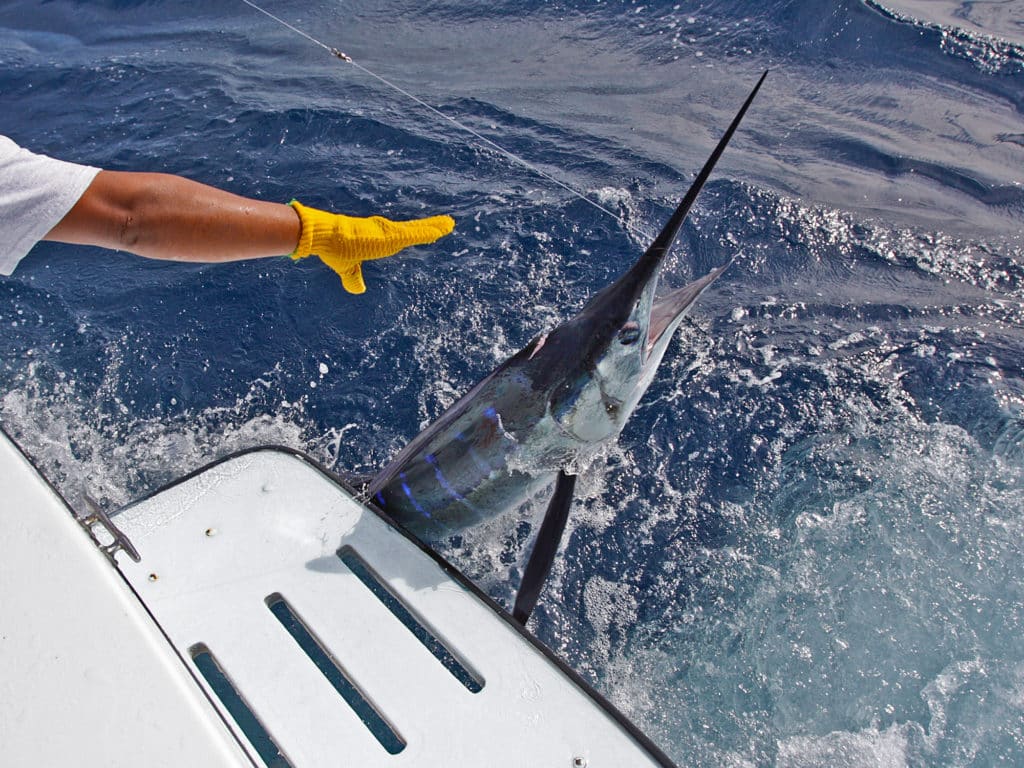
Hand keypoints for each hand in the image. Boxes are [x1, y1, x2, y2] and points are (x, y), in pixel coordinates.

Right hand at [289, 200, 453, 293]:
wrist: (325, 238)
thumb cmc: (334, 249)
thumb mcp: (347, 267)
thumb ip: (354, 278)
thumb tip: (358, 290)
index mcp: (378, 238)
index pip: (402, 236)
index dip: (416, 233)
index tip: (429, 232)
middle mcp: (385, 232)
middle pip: (414, 229)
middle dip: (431, 227)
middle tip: (448, 224)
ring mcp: (389, 233)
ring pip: (418, 229)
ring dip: (435, 226)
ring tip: (450, 223)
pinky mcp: (390, 236)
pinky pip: (415, 233)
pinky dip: (429, 231)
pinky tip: (442, 230)